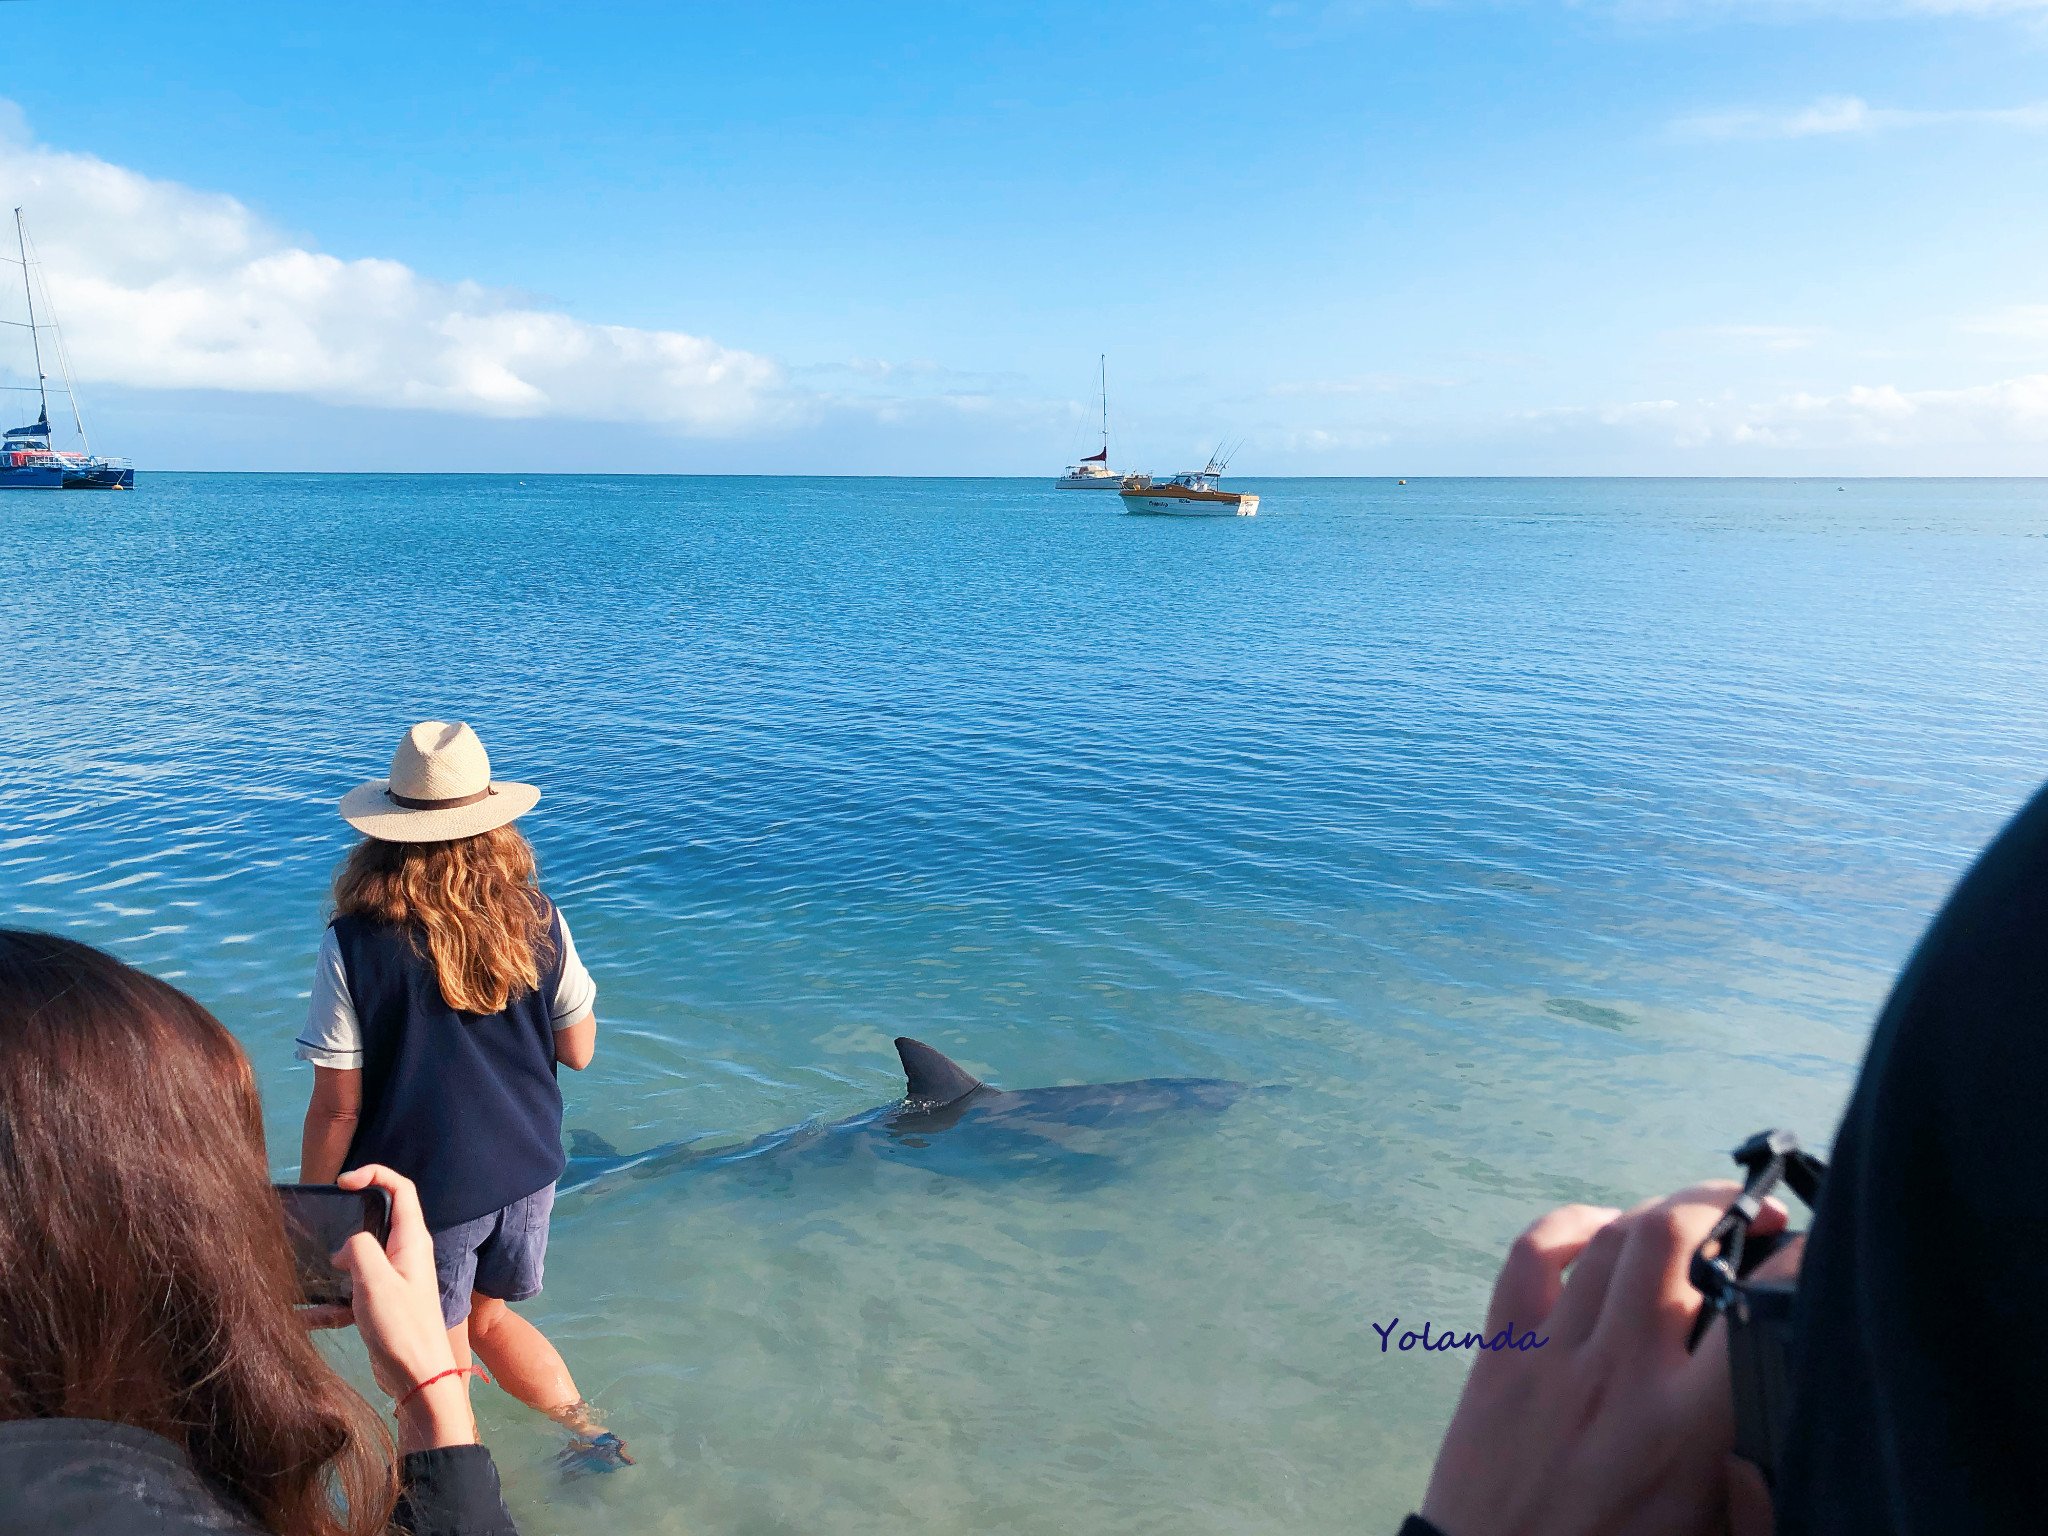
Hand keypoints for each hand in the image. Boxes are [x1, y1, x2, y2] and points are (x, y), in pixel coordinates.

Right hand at [302, 1164, 474, 1450]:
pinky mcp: (383, 1305)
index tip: (344, 1182)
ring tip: (309, 1278)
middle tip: (322, 1232)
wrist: (418, 1378)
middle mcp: (406, 1255)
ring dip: (334, 1270)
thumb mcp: (375, 1282)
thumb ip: (359, 1249)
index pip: (401, 1189)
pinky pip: (352, 1295)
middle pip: (377, 1223)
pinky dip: (332, 1304)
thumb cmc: (402, 1328)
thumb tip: (347, 1245)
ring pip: (359, 1261)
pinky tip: (307, 1318)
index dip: (375, 1174)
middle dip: (348, 1224)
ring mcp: (395, 1280)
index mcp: (412, 1241)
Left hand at [1418, 1181, 1786, 1535]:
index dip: (1801, 1264)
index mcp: (1685, 1430)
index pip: (1757, 1308)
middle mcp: (1616, 1373)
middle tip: (1762, 1215)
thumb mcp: (1720, 1530)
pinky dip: (1569, 1224)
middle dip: (1722, 1204)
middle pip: (1669, 1235)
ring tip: (1695, 1220)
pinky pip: (1529, 1254)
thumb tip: (1793, 1384)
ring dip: (1658, 1213)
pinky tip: (1601, 1229)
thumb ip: (1764, 1465)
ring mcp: (1549, 1356)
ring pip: (1607, 1238)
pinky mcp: (1498, 1354)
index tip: (1821, 1255)